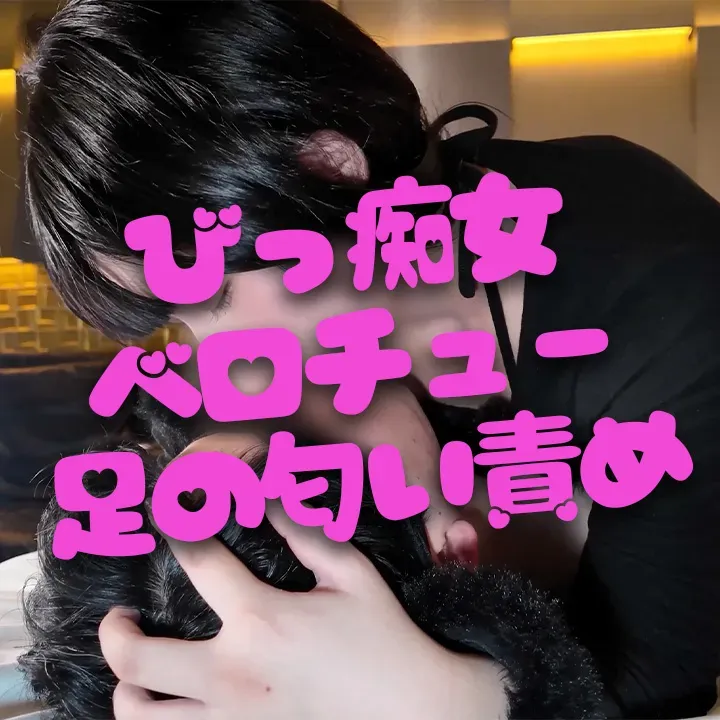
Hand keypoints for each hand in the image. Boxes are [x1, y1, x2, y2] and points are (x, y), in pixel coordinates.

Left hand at [99, 505, 507, 718]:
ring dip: (127, 690)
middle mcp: (231, 674)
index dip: (180, 531)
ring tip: (136, 675)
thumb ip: (305, 533)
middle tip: (121, 618)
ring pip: (141, 715)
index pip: (200, 562)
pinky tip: (168, 707)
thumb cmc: (382, 638)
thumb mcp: (351, 574)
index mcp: (261, 619)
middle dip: (115, 632)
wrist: (411, 711)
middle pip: (136, 658)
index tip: (172, 522)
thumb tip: (269, 494)